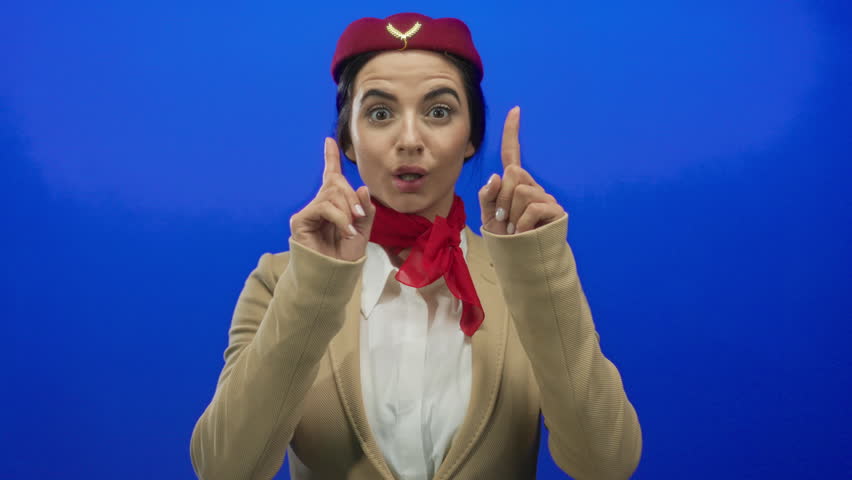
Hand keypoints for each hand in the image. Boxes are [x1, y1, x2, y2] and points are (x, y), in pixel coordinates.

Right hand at [290, 137, 375, 260]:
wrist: (336, 275)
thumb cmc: (347, 255)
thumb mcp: (364, 230)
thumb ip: (365, 209)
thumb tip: (362, 188)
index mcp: (334, 204)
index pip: (332, 176)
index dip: (330, 158)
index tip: (329, 140)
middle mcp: (319, 204)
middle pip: (336, 183)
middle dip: (352, 197)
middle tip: (360, 217)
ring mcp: (308, 212)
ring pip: (331, 194)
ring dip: (347, 210)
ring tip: (350, 229)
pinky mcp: (300, 221)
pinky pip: (323, 207)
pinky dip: (339, 217)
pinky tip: (344, 231)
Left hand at [480, 107, 564, 234]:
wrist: (522, 262)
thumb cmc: (506, 239)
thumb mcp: (489, 217)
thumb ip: (487, 197)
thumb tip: (497, 176)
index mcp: (515, 184)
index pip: (512, 154)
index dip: (512, 133)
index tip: (515, 110)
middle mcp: (532, 186)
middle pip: (513, 174)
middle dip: (502, 199)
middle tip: (505, 222)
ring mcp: (546, 197)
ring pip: (521, 192)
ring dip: (512, 216)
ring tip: (516, 230)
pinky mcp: (556, 210)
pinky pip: (532, 208)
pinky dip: (523, 225)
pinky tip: (525, 234)